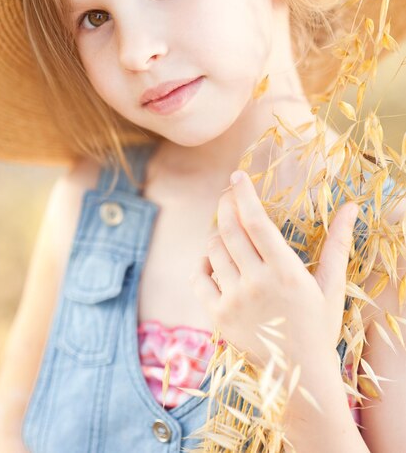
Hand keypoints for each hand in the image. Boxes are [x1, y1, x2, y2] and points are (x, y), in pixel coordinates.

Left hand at [189, 170, 358, 370]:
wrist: (298, 375)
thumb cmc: (318, 326)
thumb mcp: (331, 286)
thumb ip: (338, 244)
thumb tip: (351, 207)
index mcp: (284, 272)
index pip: (256, 222)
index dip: (244, 195)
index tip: (238, 176)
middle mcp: (255, 283)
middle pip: (229, 230)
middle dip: (227, 204)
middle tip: (229, 193)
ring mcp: (232, 300)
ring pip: (213, 250)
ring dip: (218, 233)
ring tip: (230, 232)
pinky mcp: (217, 315)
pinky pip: (199, 277)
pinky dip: (204, 262)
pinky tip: (215, 260)